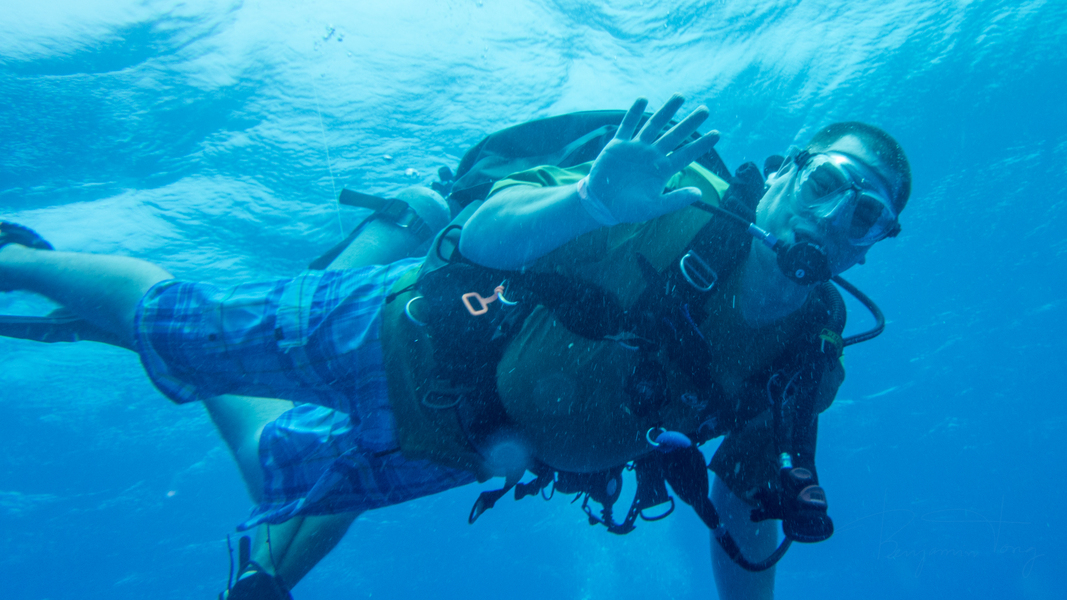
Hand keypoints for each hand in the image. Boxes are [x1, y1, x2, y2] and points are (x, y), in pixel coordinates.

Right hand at [581, 94, 719, 224]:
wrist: (602, 205)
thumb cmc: (628, 209)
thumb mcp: (652, 208)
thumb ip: (675, 200)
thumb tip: (699, 193)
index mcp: (662, 170)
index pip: (686, 154)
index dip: (701, 144)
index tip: (717, 134)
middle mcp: (652, 156)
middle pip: (674, 135)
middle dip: (689, 122)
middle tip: (705, 109)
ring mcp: (635, 148)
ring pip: (653, 125)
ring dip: (666, 111)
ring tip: (680, 96)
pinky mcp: (618, 146)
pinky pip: (627, 126)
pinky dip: (633, 113)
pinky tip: (643, 100)